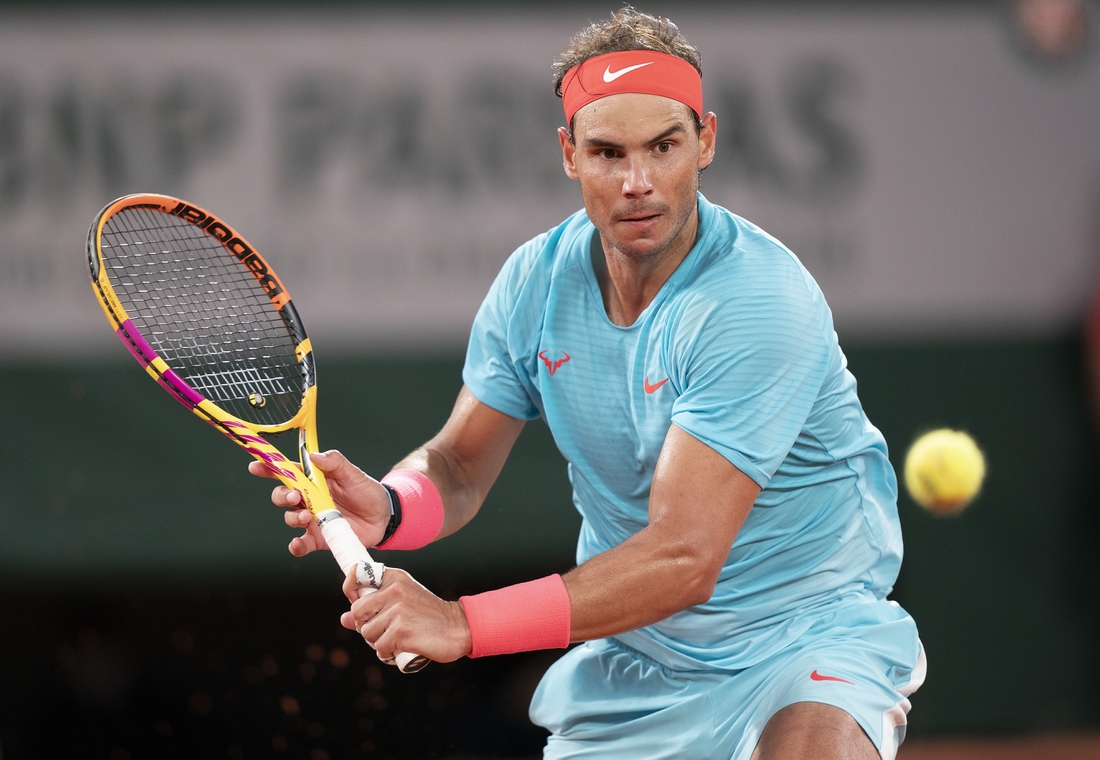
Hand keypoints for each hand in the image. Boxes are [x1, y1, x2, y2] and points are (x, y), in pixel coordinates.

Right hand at [247, 450, 391, 555]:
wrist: (384, 517)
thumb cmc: (366, 491)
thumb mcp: (353, 474)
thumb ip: (335, 462)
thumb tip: (313, 455)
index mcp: (313, 480)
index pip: (286, 472)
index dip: (269, 468)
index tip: (256, 466)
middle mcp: (308, 499)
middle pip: (282, 496)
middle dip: (282, 495)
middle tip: (295, 496)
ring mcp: (312, 519)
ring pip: (289, 518)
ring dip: (292, 517)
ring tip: (307, 516)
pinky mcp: (319, 538)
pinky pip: (301, 544)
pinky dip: (296, 545)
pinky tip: (298, 543)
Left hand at [341, 565, 471, 664]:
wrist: (457, 628)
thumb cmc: (429, 617)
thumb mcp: (402, 603)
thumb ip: (373, 609)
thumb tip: (344, 619)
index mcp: (394, 578)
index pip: (358, 575)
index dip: (350, 589)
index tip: (358, 602)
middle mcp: (395, 590)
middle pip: (357, 611)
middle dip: (366, 625)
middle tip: (384, 629)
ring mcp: (398, 610)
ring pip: (367, 633)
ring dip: (378, 641)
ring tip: (397, 638)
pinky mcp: (401, 631)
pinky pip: (380, 647)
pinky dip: (388, 652)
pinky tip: (403, 646)